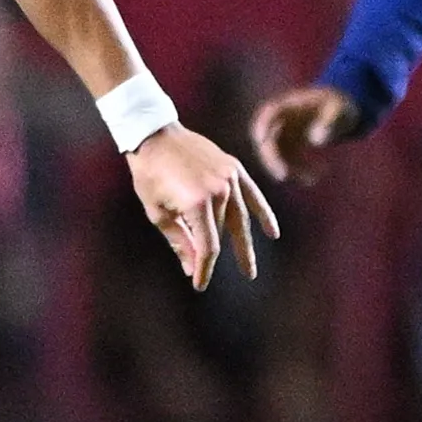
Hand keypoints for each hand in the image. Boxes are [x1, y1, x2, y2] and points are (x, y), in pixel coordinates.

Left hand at [127, 124, 278, 290]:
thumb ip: (179, 240)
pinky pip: (253, 195)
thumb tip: (192, 268)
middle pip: (222, 233)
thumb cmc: (150, 175)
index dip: (205, 268)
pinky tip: (272, 233)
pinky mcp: (233, 168)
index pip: (208, 246)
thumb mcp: (157, 212)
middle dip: (221, 256)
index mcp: (197, 203)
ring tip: (249, 268)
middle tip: (242, 277)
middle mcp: (218, 191)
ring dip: (243, 243)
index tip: (200, 285)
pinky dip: (263, 213)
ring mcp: (229, 178)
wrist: (154, 136)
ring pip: (238, 218)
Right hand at [247, 83, 363, 184]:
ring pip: (277, 155)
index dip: (261, 126)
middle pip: (267, 139)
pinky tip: (313, 178)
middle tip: (283, 175)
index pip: (268, 113)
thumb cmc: (339, 105)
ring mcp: (283, 135)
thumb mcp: (338, 110)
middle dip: (272, 159)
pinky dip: (298, 171)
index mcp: (288, 105)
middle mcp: (281, 121)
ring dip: (290, 169)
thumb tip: (315, 142)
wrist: (341, 111)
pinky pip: (288, 162)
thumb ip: (328, 122)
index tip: (261, 140)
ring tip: (312, 179)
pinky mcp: (290, 147)